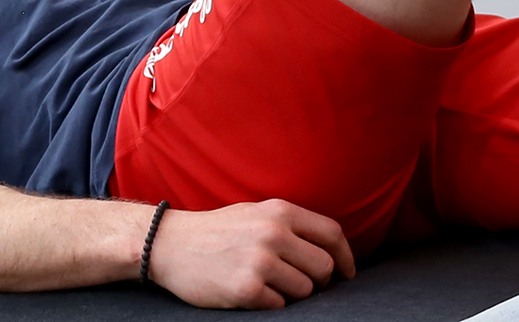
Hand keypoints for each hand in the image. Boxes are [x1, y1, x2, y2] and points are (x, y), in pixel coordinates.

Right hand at [149, 199, 354, 309]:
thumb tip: (331, 252)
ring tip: (266, 282)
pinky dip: (270, 304)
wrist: (171, 244)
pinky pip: (280, 307)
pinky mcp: (246, 289)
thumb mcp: (256, 213)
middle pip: (324, 267)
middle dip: (318, 281)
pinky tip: (250, 291)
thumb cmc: (219, 230)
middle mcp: (273, 233)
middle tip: (298, 281)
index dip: (346, 257)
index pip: (332, 234)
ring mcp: (260, 261)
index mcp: (280, 211)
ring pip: (304, 291)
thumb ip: (291, 226)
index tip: (346, 273)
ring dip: (291, 293)